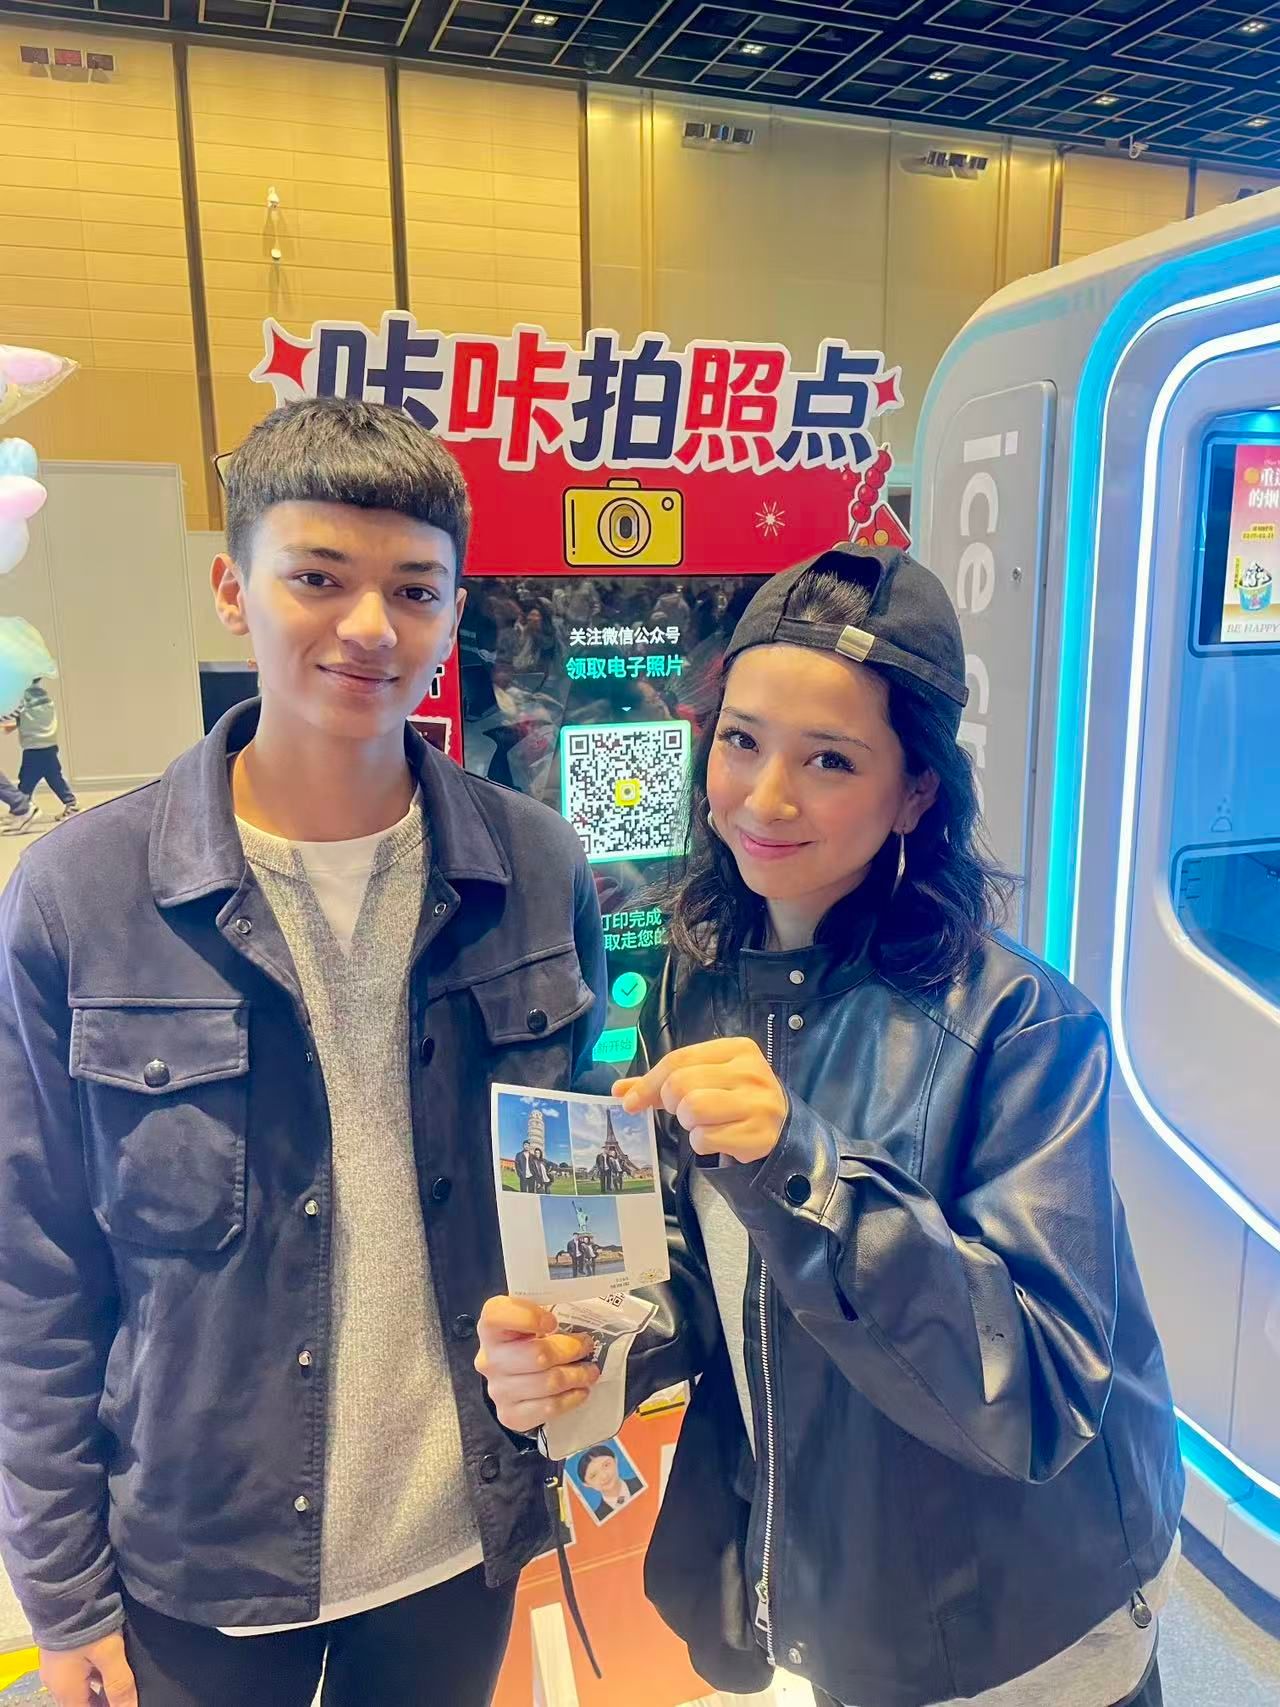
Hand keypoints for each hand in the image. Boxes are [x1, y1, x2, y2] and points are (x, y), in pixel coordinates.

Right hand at [41, 1632, 137, 1706]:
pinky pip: (76, 1670)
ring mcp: (55, 1665)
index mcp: (65, 1690)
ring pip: (79, 1686)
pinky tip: (110, 1663)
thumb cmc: (87, 1625)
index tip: (123, 1702)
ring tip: (122, 1679)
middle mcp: (56, 1682)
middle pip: (81, 1702)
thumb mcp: (109, 1653)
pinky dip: (92, 1673)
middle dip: (103, 1701)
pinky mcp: (59, 1649)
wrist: (64, 1589)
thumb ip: (120, 1685)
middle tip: (126, 1694)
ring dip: (98, 1687)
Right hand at [476, 1296, 600, 1432]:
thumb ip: (545, 1311)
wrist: (513, 1377)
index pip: (496, 1316)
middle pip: (536, 1355)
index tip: (553, 1321)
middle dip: (570, 1350)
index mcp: (490, 1328)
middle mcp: (489, 1359)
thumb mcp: (531, 1319)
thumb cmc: (527, 1340)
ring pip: (547, 1383)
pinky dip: (570, 1399)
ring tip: (590, 1371)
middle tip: (587, 1346)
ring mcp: (497, 1390)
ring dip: (576, 1376)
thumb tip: (582, 1318)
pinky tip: (580, 1391)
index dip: (527, 1317)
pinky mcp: (509, 1415)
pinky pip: (547, 1408)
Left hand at [614, 1037, 787, 1165]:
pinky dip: (702, 1143)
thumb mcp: (706, 1078)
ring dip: (689, 1124)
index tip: (630, 1102)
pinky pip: (705, 1139)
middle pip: (681, 1085)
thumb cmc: (736, 1098)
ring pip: (692, 1110)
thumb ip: (663, 1081)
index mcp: (737, 1049)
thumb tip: (620, 1091)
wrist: (781, 1126)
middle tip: (687, 1110)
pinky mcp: (758, 1135)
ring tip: (706, 1122)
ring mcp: (758, 1104)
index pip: (679, 1060)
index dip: (648, 1083)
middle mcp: (751, 1072)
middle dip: (674, 1104)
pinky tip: (720, 1137)